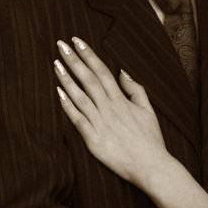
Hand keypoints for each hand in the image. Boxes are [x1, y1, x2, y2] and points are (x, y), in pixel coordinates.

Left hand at [55, 38, 168, 190]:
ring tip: (56, 64)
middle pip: (89, 79)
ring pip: (81, 97)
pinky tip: (58, 93)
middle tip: (60, 44)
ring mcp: (101, 123)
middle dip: (74, 60)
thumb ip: (135, 90)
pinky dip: (68, 106)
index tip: (77, 41)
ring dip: (67, 79)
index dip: (89, 55)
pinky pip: (78, 120)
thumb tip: (123, 71)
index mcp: (121, 100)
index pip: (103, 72)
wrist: (151, 166)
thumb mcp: (148, 110)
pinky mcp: (94, 139)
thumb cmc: (150, 139)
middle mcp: (110, 109)